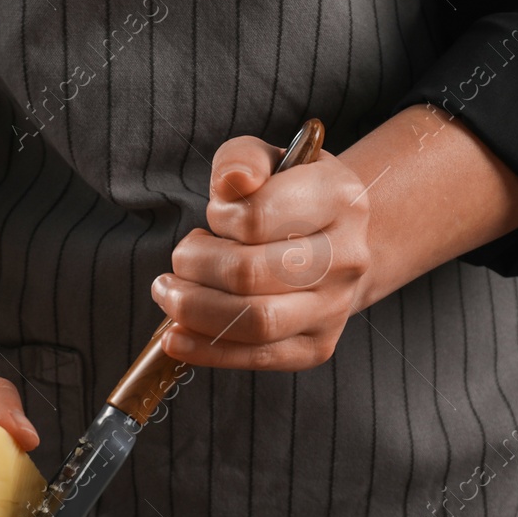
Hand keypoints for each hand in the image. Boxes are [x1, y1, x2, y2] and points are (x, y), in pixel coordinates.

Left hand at [151, 136, 372, 370]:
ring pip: (254, 321)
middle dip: (194, 266)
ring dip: (194, 308)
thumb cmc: (286, 197)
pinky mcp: (317, 347)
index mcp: (340, 199)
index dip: (220, 217)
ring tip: (170, 293)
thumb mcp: (265, 159)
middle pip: (248, 273)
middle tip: (181, 259)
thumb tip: (233, 183)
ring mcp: (335, 307)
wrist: (332, 244)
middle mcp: (347, 257)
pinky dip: (206, 351)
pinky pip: (257, 358)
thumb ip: (241, 159)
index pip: (257, 216)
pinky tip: (175, 336)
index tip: (216, 215)